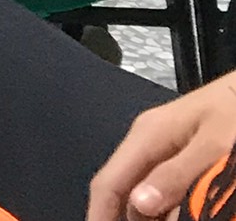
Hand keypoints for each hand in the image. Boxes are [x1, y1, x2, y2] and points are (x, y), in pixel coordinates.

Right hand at [87, 73, 235, 219]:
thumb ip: (176, 174)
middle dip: (126, 216)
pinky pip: (165, 184)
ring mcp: (165, 145)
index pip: (109, 181)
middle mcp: (148, 140)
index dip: (99, 213)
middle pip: (125, 188)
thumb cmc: (235, 111)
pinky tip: (180, 213)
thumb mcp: (213, 144)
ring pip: (146, 188)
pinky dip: (169, 205)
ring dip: (151, 214)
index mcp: (147, 136)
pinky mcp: (182, 150)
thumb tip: (137, 204)